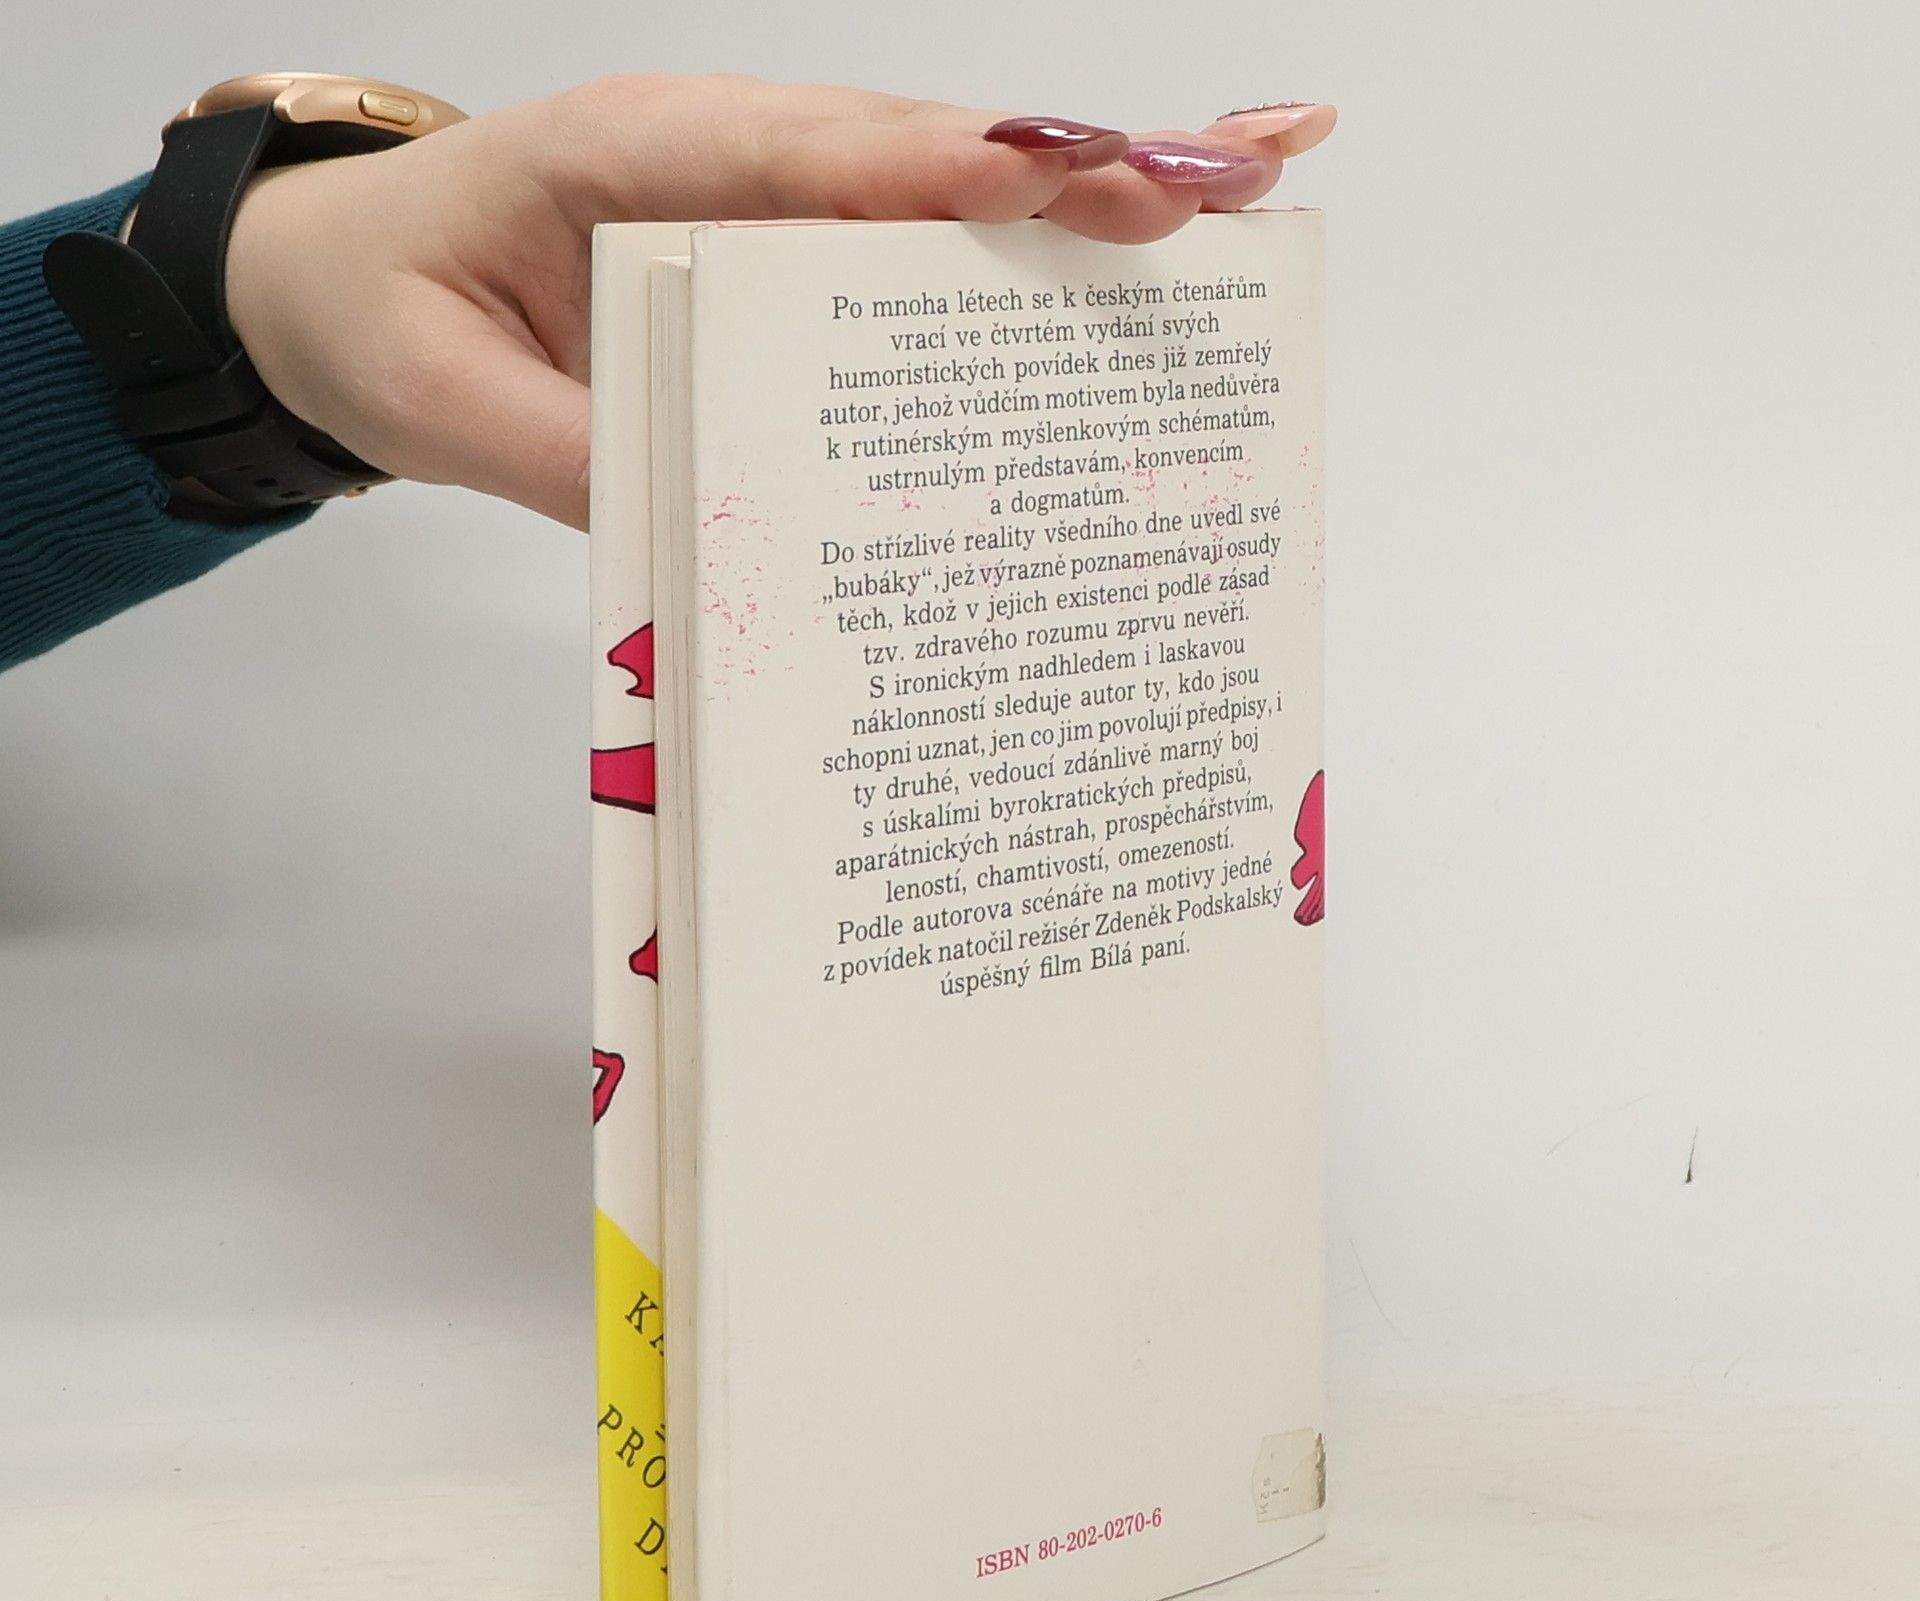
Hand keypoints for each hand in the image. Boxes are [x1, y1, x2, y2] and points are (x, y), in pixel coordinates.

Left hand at [223, 77, 1336, 529]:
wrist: (351, 287)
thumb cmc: (394, 314)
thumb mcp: (450, 404)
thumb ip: (580, 455)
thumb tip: (727, 531)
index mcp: (630, 160)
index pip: (802, 158)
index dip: (937, 171)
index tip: (1058, 183)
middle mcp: (725, 162)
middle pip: (924, 154)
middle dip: (1082, 167)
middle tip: (1235, 171)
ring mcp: (771, 205)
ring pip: (947, 192)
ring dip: (1094, 199)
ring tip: (1246, 193)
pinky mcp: (792, 259)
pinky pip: (918, 252)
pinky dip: (1032, 258)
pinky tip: (1138, 262)